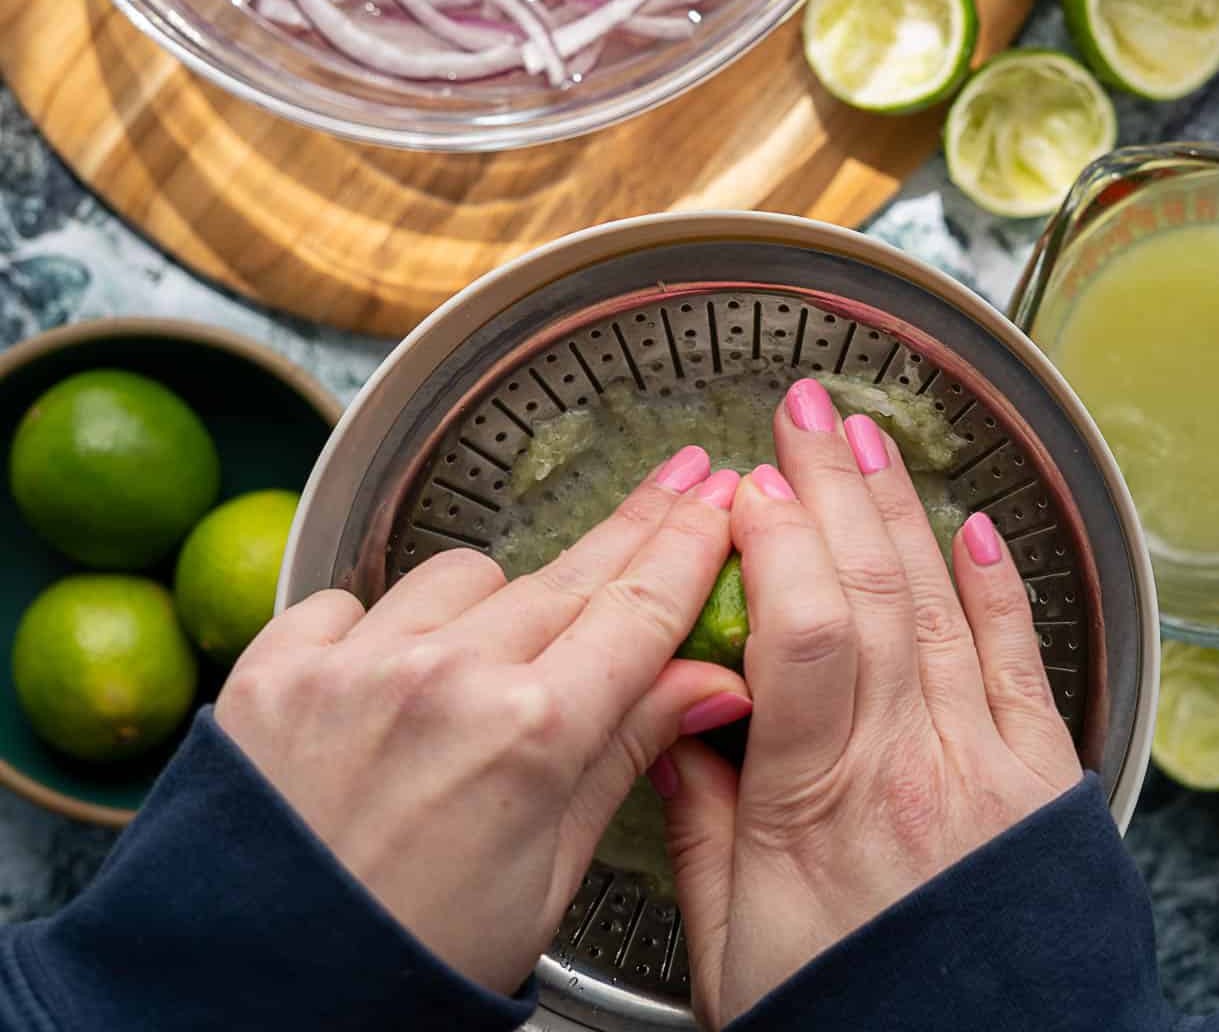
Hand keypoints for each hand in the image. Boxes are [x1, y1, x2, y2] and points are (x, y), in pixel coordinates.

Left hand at [214, 449, 752, 995]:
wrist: (256, 997)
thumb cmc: (416, 959)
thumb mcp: (551, 872)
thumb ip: (626, 752)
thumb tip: (713, 681)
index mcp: (533, 734)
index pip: (639, 608)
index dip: (689, 542)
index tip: (718, 495)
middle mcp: (447, 677)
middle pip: (568, 575)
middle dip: (631, 531)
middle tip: (676, 481)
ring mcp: (355, 664)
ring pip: (464, 576)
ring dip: (493, 604)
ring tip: (485, 670)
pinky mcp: (274, 667)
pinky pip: (353, 601)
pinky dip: (379, 630)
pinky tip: (385, 685)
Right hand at [664, 380, 1083, 1027]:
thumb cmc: (850, 1016)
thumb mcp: (729, 945)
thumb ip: (699, 825)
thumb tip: (677, 720)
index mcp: (814, 806)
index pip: (801, 634)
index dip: (775, 544)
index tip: (742, 485)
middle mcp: (907, 764)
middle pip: (871, 591)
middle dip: (830, 485)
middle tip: (802, 407)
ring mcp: (983, 763)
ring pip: (938, 605)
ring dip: (900, 510)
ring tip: (865, 437)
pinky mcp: (1041, 778)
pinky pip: (1019, 661)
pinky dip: (998, 588)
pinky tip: (973, 529)